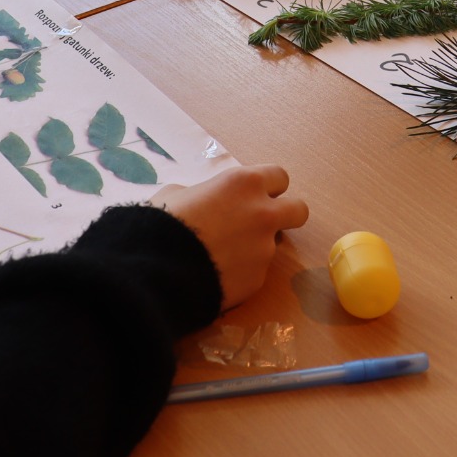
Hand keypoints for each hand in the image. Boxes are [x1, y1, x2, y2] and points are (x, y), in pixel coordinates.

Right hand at [151, 165, 308, 309]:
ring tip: (221, 256)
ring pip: (273, 245)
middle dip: (286, 215)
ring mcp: (265, 249)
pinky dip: (240, 273)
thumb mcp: (178, 194)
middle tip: (262, 224)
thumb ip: (204, 193)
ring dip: (255, 247)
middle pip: (299, 210)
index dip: (268, 187)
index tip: (255, 196)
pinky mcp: (259, 280)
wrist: (157, 271)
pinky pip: (255, 272)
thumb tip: (204, 201)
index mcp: (245, 184)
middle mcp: (264, 214)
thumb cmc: (162, 222)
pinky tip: (215, 276)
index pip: (279, 176)